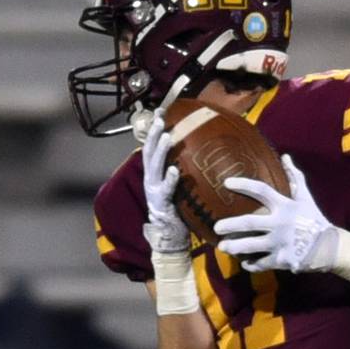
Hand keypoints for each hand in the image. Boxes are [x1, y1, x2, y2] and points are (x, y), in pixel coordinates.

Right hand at [141, 113, 189, 255]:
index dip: (155, 131)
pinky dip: (170, 179)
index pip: (152, 147)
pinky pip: (166, 189)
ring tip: (167, 136)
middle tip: (161, 118)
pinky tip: (175, 170)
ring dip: (160, 149)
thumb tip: (199, 156)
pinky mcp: (161, 203)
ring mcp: (154, 190)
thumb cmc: (178, 210)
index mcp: (154, 173)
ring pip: (154, 165)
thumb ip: (183, 172)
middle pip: (150, 151)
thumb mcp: (179, 187)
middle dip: (155, 134)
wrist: (169, 235)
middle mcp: (151, 178)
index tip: (162, 113)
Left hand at [215, 154, 337, 273]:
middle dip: (230, 225)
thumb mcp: (306, 198)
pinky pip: (262, 263)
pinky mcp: (282, 259)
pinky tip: (244, 263)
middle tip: (217, 227)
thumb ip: (294, 178)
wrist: (331, 248)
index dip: (243, 185)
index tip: (227, 183)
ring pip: (251, 246)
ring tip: (222, 247)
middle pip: (249, 223)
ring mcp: (280, 243)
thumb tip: (285, 157)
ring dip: (235, 247)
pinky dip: (252, 264)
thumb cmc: (315, 220)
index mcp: (284, 206)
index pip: (261, 190)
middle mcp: (279, 224)